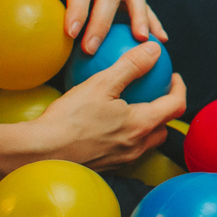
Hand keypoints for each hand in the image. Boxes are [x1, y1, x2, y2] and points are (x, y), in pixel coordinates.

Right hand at [33, 40, 186, 169]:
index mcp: (142, 125)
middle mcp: (137, 146)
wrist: (37, 155)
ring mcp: (122, 160)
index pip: (176, 105)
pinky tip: (108, 124)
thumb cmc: (69, 118)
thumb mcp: (101, 84)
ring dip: (147, 125)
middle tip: (154, 92)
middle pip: (164, 127)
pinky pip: (126, 150)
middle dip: (165, 110)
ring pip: (146, 142)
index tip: (173, 76)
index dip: (180, 88)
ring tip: (133, 107)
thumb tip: (155, 49)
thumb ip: (131, 66)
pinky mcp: (106, 167)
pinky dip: (127, 135)